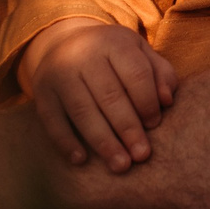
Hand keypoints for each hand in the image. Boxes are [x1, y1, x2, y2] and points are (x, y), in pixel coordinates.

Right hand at [20, 19, 175, 171]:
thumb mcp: (139, 53)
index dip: (147, 102)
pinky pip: (52, 120)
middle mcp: (83, 54)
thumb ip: (160, 74)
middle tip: (141, 156)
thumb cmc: (114, 56)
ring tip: (120, 165)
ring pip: (82, 111)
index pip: (135, 74)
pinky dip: (66, 142)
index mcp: (113, 43)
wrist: (64, 42)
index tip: (155, 125)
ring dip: (103, 141)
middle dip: (128, 128)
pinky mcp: (41, 92)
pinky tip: (81, 161)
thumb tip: (167, 101)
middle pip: (110, 96)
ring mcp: (59, 73)